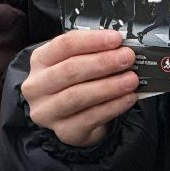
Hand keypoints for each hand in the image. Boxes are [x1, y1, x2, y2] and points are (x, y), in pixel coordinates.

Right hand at [21, 28, 137, 147]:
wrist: (71, 117)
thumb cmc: (76, 82)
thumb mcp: (77, 61)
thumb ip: (94, 52)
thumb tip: (121, 47)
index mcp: (40, 60)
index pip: (64, 45)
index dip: (92, 40)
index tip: (116, 39)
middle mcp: (38, 86)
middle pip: (70, 70)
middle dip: (103, 62)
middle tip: (127, 57)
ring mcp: (47, 112)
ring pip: (78, 96)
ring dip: (109, 86)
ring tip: (131, 79)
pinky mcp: (64, 132)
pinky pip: (90, 118)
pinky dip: (112, 107)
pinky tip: (128, 98)